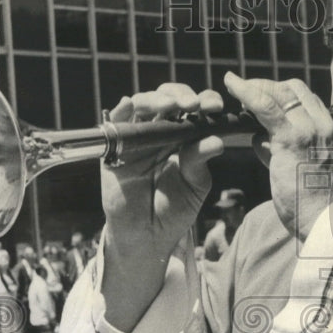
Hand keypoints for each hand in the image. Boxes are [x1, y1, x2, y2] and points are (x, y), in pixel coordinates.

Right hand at [100, 84, 223, 331]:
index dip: (205, 102)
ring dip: (157, 99)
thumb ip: (200, 161)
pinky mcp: (115, 147)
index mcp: (185, 137)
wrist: (148, 237)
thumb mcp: (194, 185)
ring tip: (171, 107)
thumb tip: (217, 141)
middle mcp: (161, 131)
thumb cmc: (174, 211)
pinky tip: (132, 105)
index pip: (195, 110)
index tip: (216, 107)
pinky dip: (124, 110)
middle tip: (194, 105)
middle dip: (182, 96)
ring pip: (143, 104)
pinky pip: (117, 121)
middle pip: (169, 100)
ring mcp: (137, 137)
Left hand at [224, 72, 332, 240]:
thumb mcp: (301, 174)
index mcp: (332, 136)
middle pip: (296, 90)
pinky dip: (246, 91)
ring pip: (281, 93)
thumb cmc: (313, 208)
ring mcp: (310, 130)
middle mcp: (325, 127)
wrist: (325, 223)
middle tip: (247, 92)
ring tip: (235, 88)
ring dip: (256, 87)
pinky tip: (231, 83)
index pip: (308, 102)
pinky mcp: (292, 138)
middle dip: (269, 86)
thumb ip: (281, 153)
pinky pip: (265, 105)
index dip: (284, 96)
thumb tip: (260, 141)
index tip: (266, 98)